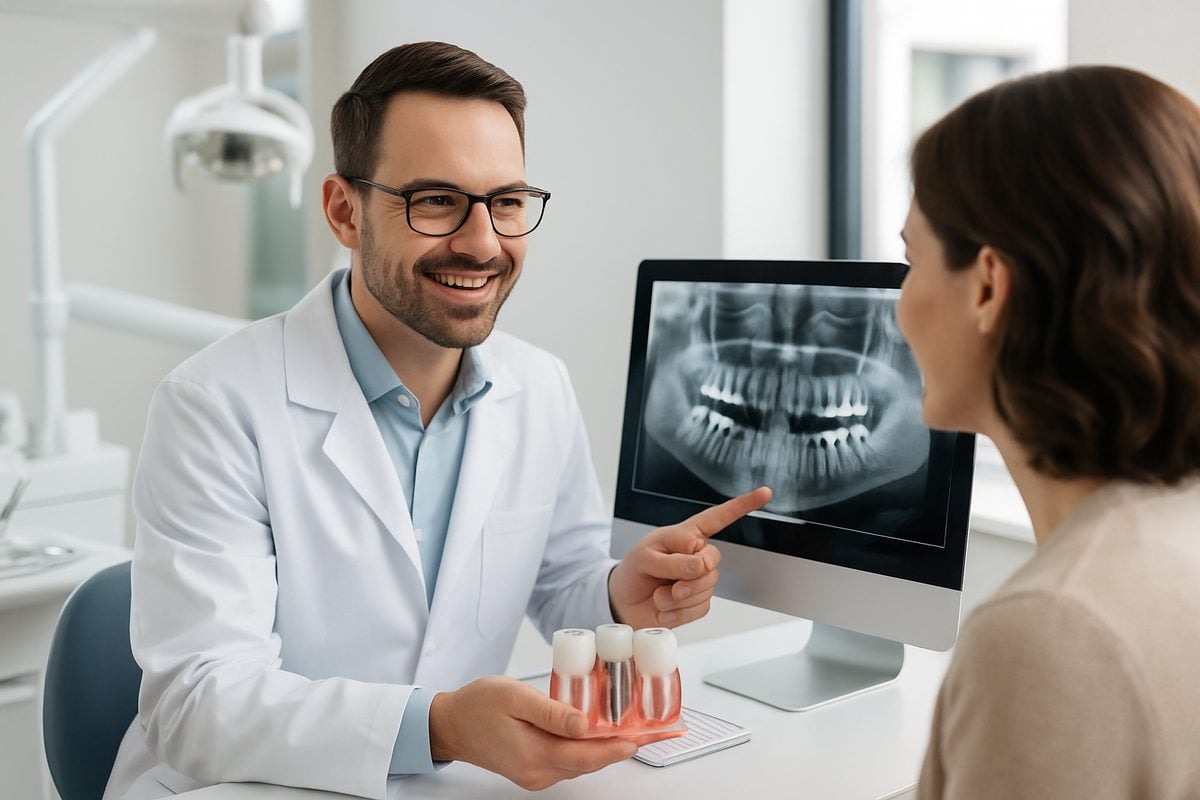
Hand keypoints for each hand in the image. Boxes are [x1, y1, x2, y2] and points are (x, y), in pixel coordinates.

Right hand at [429, 676, 669, 789]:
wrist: (450, 724)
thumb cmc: (478, 704)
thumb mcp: (514, 697)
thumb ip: (550, 711)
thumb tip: (585, 724)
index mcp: (535, 755)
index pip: (589, 755)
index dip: (620, 745)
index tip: (646, 735)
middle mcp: (538, 773)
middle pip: (590, 761)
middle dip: (621, 745)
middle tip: (650, 730)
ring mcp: (536, 775)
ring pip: (581, 762)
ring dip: (606, 746)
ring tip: (632, 726)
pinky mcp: (533, 770)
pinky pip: (568, 760)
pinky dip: (586, 747)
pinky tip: (598, 730)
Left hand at [607, 486, 771, 628]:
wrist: (624, 603)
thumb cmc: (633, 571)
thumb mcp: (645, 559)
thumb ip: (674, 561)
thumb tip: (702, 565)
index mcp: (686, 536)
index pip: (718, 517)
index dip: (742, 506)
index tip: (765, 493)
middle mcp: (697, 555)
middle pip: (713, 561)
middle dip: (690, 576)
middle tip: (669, 585)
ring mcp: (699, 580)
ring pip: (706, 589)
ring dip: (678, 598)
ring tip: (659, 596)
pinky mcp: (698, 603)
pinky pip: (700, 609)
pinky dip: (677, 613)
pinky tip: (663, 609)